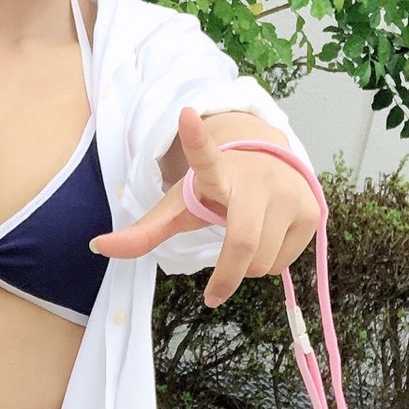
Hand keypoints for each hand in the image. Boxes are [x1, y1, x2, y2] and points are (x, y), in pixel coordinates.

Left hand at [89, 105, 321, 306]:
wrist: (270, 163)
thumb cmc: (218, 190)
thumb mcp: (180, 208)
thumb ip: (143, 232)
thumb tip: (96, 248)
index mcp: (217, 172)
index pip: (204, 158)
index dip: (195, 140)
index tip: (185, 114)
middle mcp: (257, 178)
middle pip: (242, 244)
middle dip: (227, 277)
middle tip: (213, 294)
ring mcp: (289, 192)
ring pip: (264, 260)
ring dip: (248, 269)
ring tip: (244, 244)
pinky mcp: (312, 209)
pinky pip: (285, 262)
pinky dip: (270, 264)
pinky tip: (268, 238)